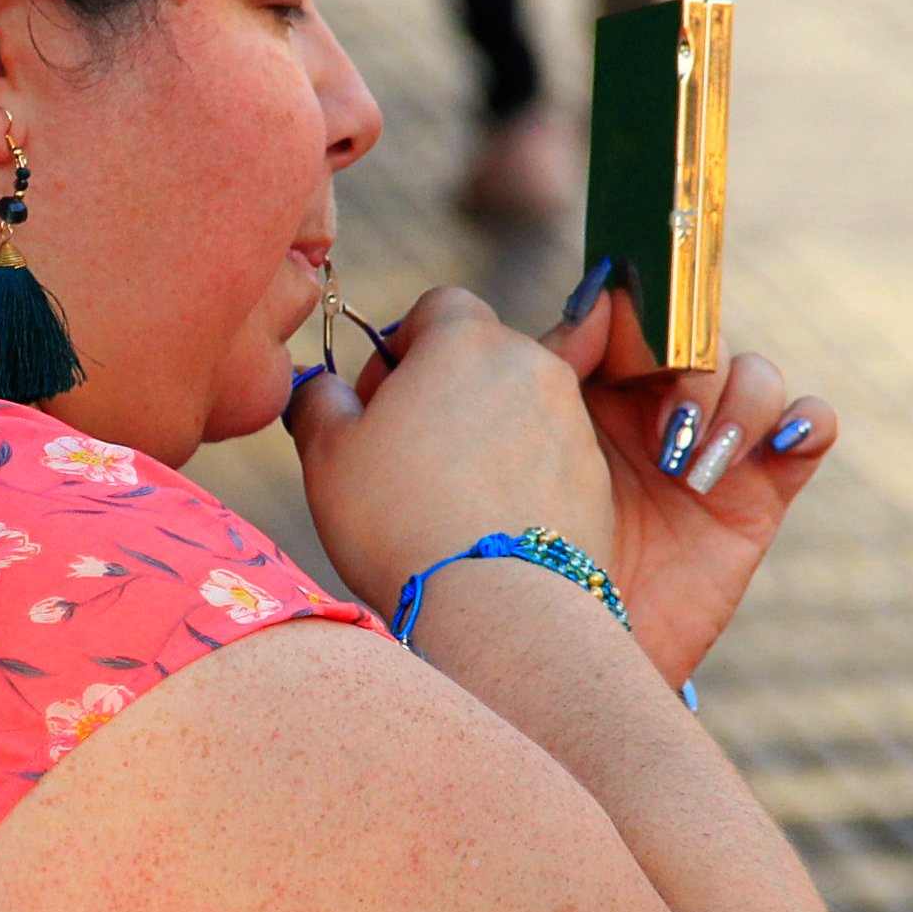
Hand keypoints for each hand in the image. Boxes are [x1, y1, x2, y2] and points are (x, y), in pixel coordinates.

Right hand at [285, 287, 613, 621]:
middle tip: (404, 455)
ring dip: (482, 435)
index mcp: (465, 340)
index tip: (376, 404)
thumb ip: (318, 399)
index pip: (434, 307)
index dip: (399, 348)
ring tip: (444, 502)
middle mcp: (531, 363)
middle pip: (480, 356)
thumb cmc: (399, 517)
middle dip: (443, 391)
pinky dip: (517, 478)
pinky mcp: (594, 476)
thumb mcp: (327, 452)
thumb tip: (320, 387)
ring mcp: (572, 420)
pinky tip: (483, 529)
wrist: (498, 604)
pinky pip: (546, 459)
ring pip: (517, 408)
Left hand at [540, 284, 835, 682]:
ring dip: (733, 407)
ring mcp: (712, 451)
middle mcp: (655, 413)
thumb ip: (557, 362)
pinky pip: (811, 424)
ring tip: (691, 469)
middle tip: (662, 432)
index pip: (639, 321)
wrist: (558, 649)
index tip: (618, 345)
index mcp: (592, 390)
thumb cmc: (521, 547)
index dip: (639, 323)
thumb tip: (599, 297)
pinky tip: (779, 445)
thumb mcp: (527, 441)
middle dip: (686, 373)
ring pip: (755, 376)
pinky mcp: (758, 493)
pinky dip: (805, 420)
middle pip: (703, 341)